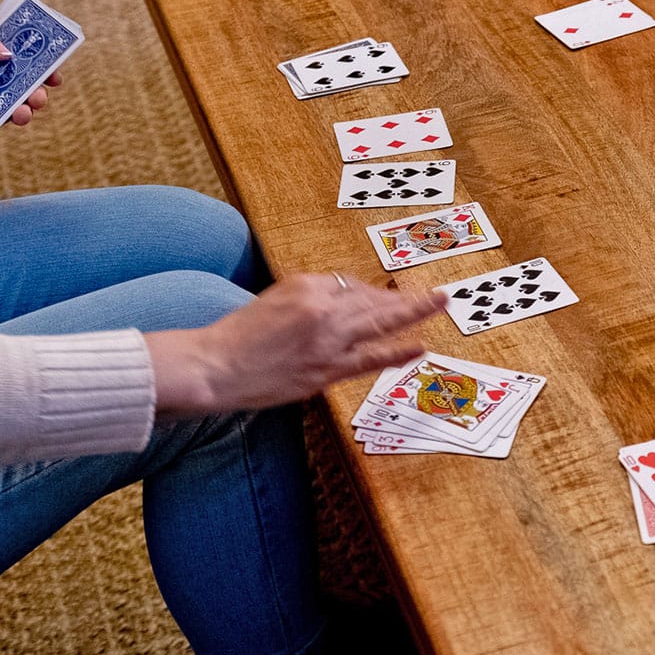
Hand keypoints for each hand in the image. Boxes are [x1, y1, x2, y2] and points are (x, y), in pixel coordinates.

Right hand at [146, 275, 448, 416]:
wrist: (215, 366)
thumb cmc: (236, 336)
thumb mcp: (272, 302)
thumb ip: (308, 300)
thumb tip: (342, 303)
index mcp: (305, 285)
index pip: (349, 285)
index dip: (368, 294)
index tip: (382, 298)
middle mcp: (321, 308)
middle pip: (373, 299)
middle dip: (406, 296)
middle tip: (436, 293)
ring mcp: (327, 340)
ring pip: (379, 322)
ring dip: (413, 313)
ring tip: (439, 305)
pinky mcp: (327, 369)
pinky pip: (371, 358)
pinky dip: (397, 352)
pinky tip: (419, 345)